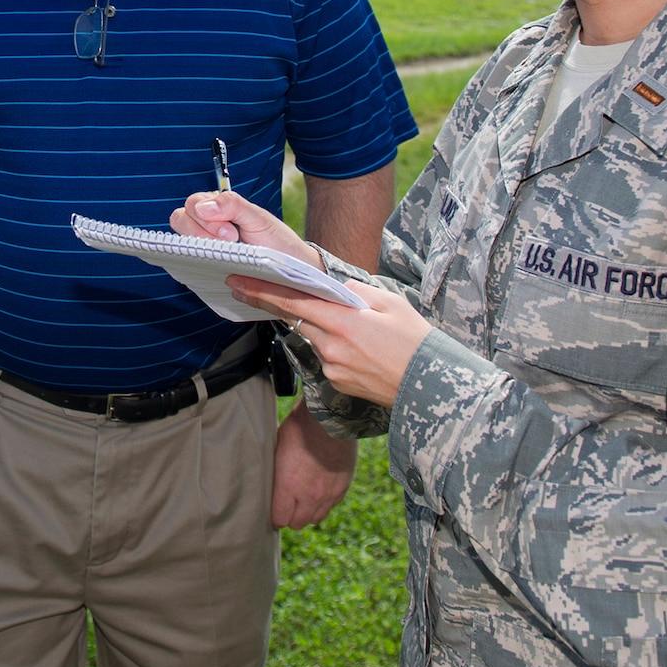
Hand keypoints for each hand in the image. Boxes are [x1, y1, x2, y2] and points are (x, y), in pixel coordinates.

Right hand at [171, 190, 314, 257]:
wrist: (289, 270)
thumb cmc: (276, 243)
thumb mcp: (259, 219)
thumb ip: (233, 205)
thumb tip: (203, 206)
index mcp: (218, 207)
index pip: (192, 204)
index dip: (205, 218)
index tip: (230, 233)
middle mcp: (206, 223)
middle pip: (180, 218)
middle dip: (201, 232)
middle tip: (230, 242)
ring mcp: (203, 243)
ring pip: (180, 239)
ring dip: (200, 246)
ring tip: (225, 254)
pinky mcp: (203, 263)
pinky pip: (186, 259)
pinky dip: (195, 261)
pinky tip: (215, 265)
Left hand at [229, 275, 431, 408]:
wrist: (429, 385)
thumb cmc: (415, 340)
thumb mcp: (391, 304)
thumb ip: (357, 291)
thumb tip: (334, 286)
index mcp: (343, 323)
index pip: (292, 303)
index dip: (262, 291)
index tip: (238, 282)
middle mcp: (331, 347)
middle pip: (295, 319)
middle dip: (273, 303)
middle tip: (245, 286)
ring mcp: (332, 368)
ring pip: (312, 337)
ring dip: (314, 325)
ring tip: (341, 320)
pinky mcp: (336, 383)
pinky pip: (325, 356)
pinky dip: (330, 345)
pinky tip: (356, 345)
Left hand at [271, 404, 355, 527]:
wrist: (329, 418)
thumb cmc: (298, 429)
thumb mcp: (277, 450)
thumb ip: (276, 476)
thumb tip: (271, 488)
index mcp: (288, 486)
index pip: (279, 519)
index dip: (275, 515)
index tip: (273, 507)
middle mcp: (309, 496)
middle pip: (297, 523)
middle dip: (290, 516)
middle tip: (288, 503)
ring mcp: (328, 494)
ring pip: (315, 519)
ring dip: (308, 512)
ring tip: (303, 497)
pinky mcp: (342, 488)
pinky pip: (330, 507)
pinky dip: (323, 503)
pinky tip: (318, 488)